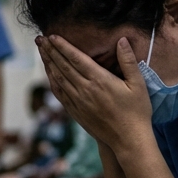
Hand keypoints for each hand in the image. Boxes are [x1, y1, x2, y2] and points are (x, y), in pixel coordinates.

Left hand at [37, 35, 151, 153]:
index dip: (63, 46)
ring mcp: (78, 102)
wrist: (128, 140)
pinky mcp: (76, 112)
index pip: (76, 58)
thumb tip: (122, 40)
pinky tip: (49, 74)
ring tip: (41, 51)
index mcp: (100, 80)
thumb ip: (128, 61)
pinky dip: (52, 81)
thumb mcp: (138, 84)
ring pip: (58, 79)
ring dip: (48, 64)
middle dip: (50, 51)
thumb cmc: (137, 112)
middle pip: (63, 66)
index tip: (52, 36)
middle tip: (39, 39)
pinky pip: (59, 93)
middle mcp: (85, 90)